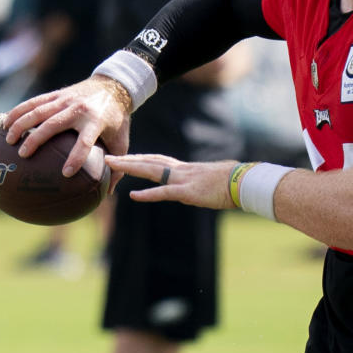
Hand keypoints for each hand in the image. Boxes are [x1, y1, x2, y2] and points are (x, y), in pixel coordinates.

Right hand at [3, 75, 131, 175]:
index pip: (84, 142)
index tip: (66, 173)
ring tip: (8, 140)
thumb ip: (116, 166)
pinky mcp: (57, 94)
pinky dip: (19, 110)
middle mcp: (78, 109)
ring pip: (38, 111)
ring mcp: (66, 99)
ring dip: (21, 124)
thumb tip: (107, 192)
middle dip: (36, 139)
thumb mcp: (122, 142)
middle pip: (53, 125)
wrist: (114, 86)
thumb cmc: (118, 121)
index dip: (76, 158)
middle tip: (23, 155)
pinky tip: (6, 122)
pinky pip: (35, 102)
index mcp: (96, 122)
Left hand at [105, 154, 237, 209]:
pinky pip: (164, 193)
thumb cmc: (234, 181)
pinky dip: (147, 194)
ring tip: (112, 166)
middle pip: (149, 162)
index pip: (158, 162)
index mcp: (186, 169)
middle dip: (128, 160)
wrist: (244, 181)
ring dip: (130, 168)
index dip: (140, 160)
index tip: (125, 158)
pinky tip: (133, 196)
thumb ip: (202, 181)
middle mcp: (181, 171)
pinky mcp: (188, 192)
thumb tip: (203, 185)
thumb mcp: (213, 179)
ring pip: (151, 171)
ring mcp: (183, 180)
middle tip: (108, 157)